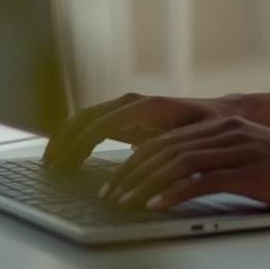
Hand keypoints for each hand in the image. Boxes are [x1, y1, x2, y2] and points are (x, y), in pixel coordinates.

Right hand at [43, 93, 234, 169]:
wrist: (221, 114)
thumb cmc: (210, 128)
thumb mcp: (194, 141)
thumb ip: (168, 151)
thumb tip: (143, 166)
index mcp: (147, 107)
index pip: (101, 124)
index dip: (78, 146)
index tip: (63, 165)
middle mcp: (133, 102)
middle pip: (86, 118)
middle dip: (64, 141)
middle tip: (48, 166)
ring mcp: (128, 107)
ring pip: (85, 118)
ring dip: (66, 139)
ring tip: (52, 163)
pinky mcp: (127, 116)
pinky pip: (93, 124)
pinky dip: (77, 138)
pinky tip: (69, 156)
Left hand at [97, 116, 269, 211]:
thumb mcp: (247, 155)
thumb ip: (216, 158)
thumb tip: (179, 178)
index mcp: (224, 125)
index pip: (167, 139)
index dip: (136, 159)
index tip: (116, 179)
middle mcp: (226, 131)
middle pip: (165, 148)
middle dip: (131, 172)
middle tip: (109, 194)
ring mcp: (237, 149)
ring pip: (178, 163)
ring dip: (144, 184)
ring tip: (124, 203)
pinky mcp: (248, 171)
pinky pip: (202, 181)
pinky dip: (174, 194)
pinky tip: (156, 206)